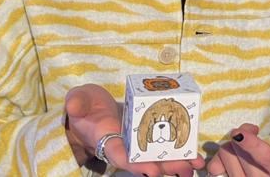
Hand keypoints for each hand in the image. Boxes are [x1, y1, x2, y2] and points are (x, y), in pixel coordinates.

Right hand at [64, 84, 204, 176]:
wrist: (91, 109)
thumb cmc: (85, 105)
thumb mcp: (79, 100)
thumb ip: (77, 102)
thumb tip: (74, 106)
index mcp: (106, 139)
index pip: (121, 155)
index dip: (136, 164)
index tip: (152, 171)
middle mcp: (124, 145)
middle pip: (145, 160)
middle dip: (165, 166)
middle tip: (183, 171)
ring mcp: (137, 141)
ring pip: (158, 156)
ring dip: (177, 162)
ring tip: (195, 166)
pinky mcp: (147, 134)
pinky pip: (165, 144)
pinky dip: (180, 149)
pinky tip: (195, 156)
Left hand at [205, 123, 269, 176]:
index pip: (266, 158)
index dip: (252, 145)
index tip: (240, 133)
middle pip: (241, 154)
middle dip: (241, 137)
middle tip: (250, 130)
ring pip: (227, 160)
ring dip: (230, 146)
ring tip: (241, 142)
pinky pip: (218, 170)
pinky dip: (218, 160)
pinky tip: (228, 155)